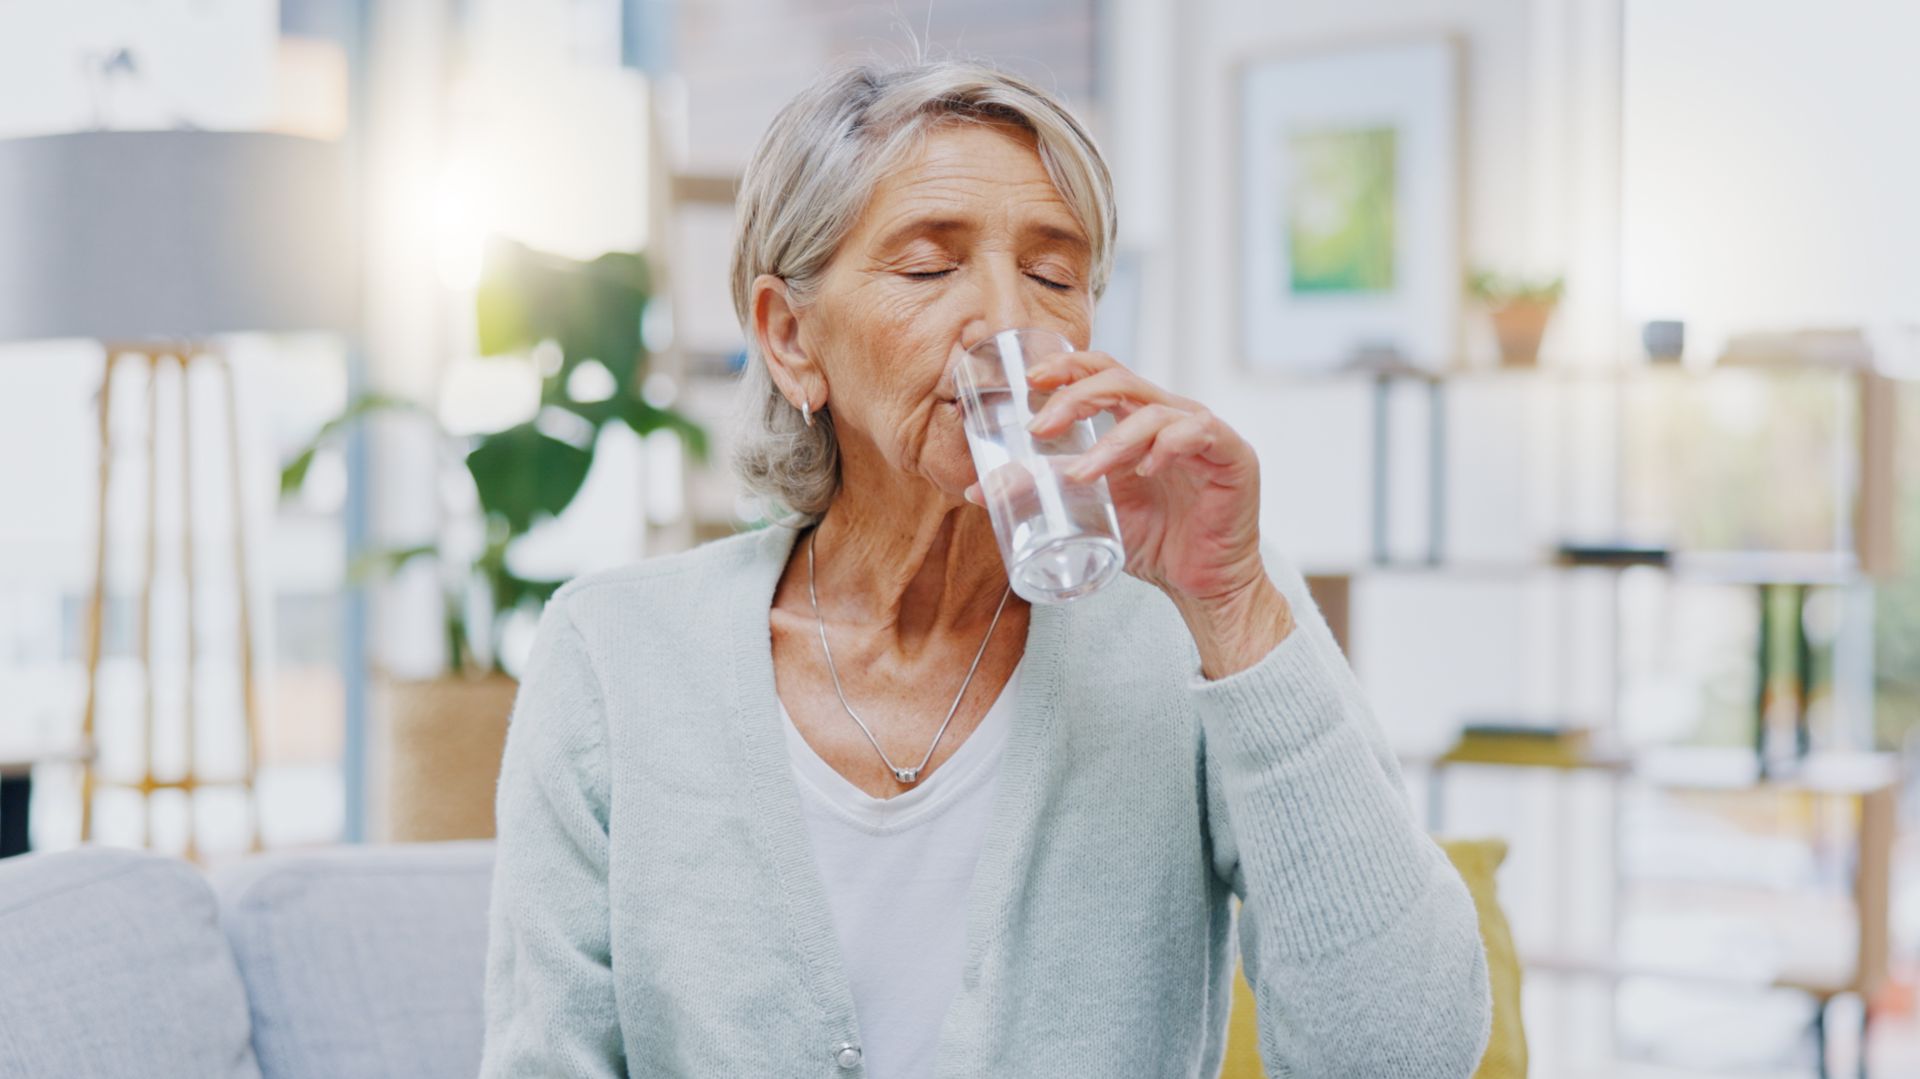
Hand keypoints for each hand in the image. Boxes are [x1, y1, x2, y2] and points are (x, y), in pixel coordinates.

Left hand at [962, 349, 1271, 611]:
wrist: (1203, 585)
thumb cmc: (1153, 540)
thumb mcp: (1089, 509)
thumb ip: (1045, 489)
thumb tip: (979, 489)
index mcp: (1139, 418)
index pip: (1103, 372)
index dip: (1067, 367)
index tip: (1030, 382)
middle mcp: (1171, 415)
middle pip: (1120, 380)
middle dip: (1074, 398)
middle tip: (1040, 428)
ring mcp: (1203, 431)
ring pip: (1152, 411)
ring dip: (1109, 442)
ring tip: (1080, 474)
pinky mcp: (1232, 455)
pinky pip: (1197, 433)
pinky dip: (1165, 446)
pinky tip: (1143, 470)